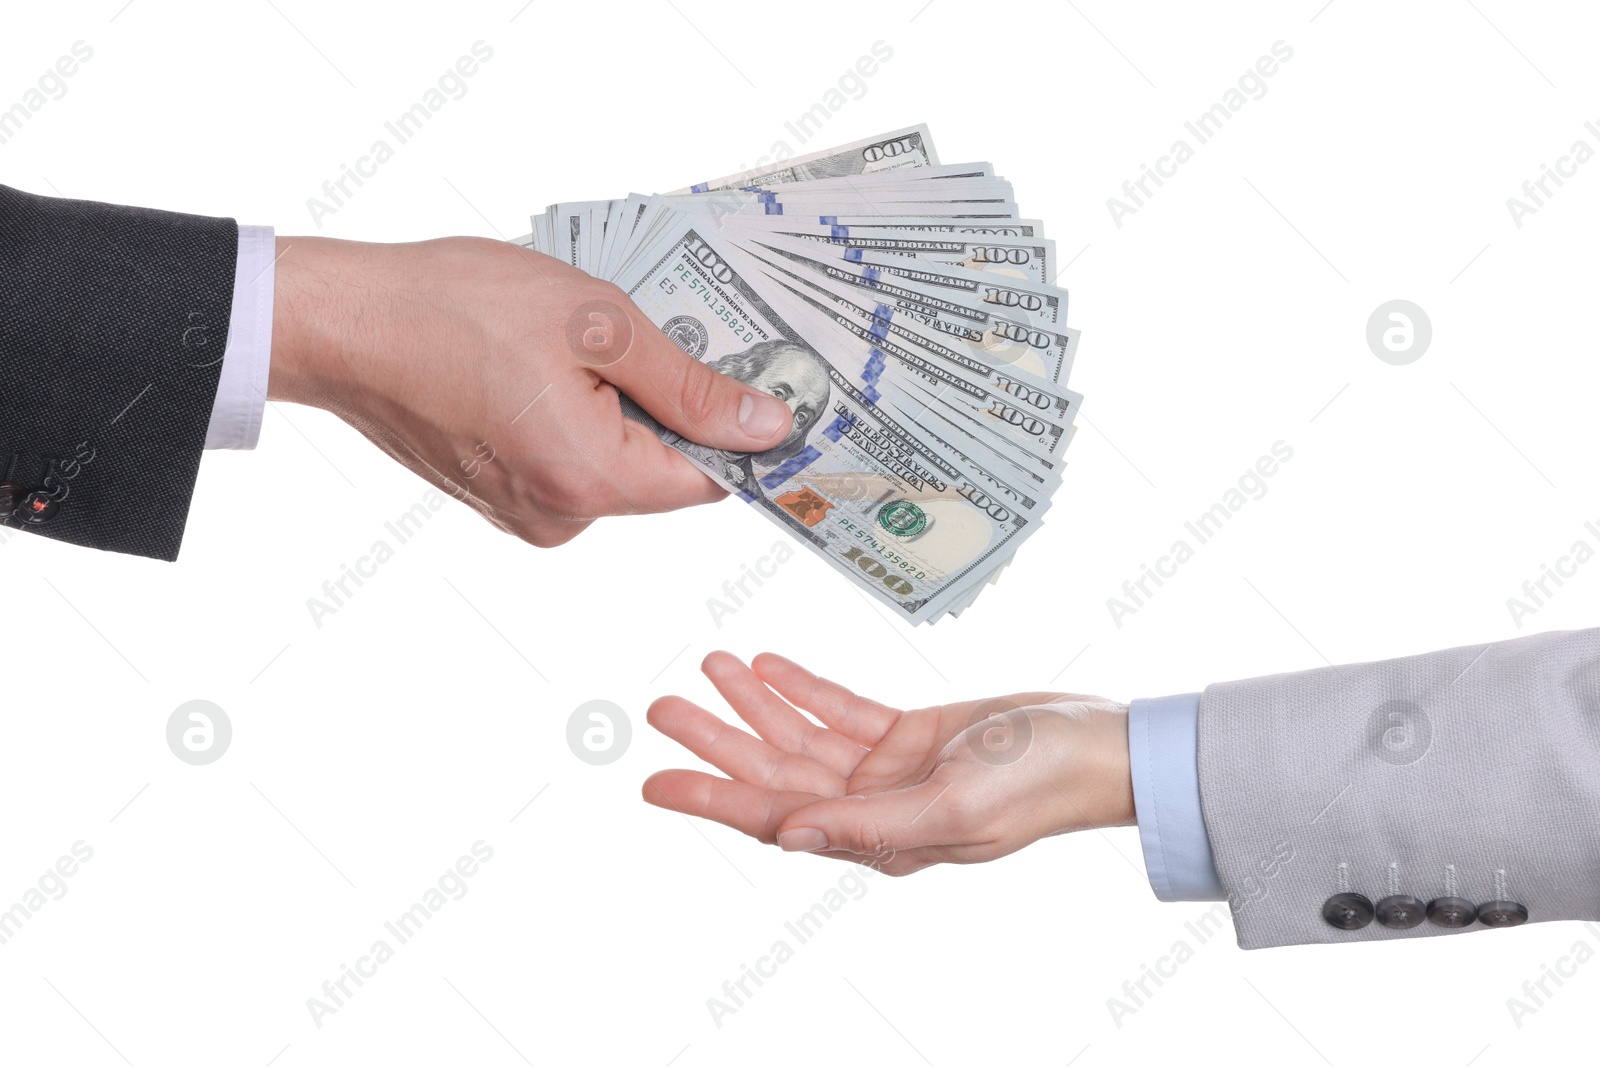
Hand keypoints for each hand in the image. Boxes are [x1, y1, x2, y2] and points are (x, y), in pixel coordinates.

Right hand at [267, 236, 794, 546]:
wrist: (344, 323)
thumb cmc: (455, 308)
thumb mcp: (598, 323)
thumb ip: (691, 385)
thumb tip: (766, 427)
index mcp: (589, 480)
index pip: (710, 479)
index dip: (739, 429)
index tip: (753, 379)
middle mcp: (560, 518)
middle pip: (663, 471)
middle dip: (670, 404)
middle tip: (647, 331)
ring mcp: (525, 515)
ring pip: (616, 463)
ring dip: (619, 406)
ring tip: (576, 343)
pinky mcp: (501, 499)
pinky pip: (571, 461)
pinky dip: (576, 415)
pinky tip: (543, 364)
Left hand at [643, 651, 1133, 875]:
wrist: (1100, 745)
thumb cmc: (1038, 783)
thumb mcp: (952, 806)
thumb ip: (867, 824)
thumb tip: (788, 836)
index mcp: (877, 839)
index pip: (776, 818)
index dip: (712, 798)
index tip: (655, 781)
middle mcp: (873, 808)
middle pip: (776, 772)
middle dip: (719, 739)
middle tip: (663, 707)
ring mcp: (890, 771)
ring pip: (802, 736)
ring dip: (755, 703)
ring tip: (708, 665)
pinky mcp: (910, 735)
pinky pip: (841, 710)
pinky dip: (803, 688)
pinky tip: (766, 664)